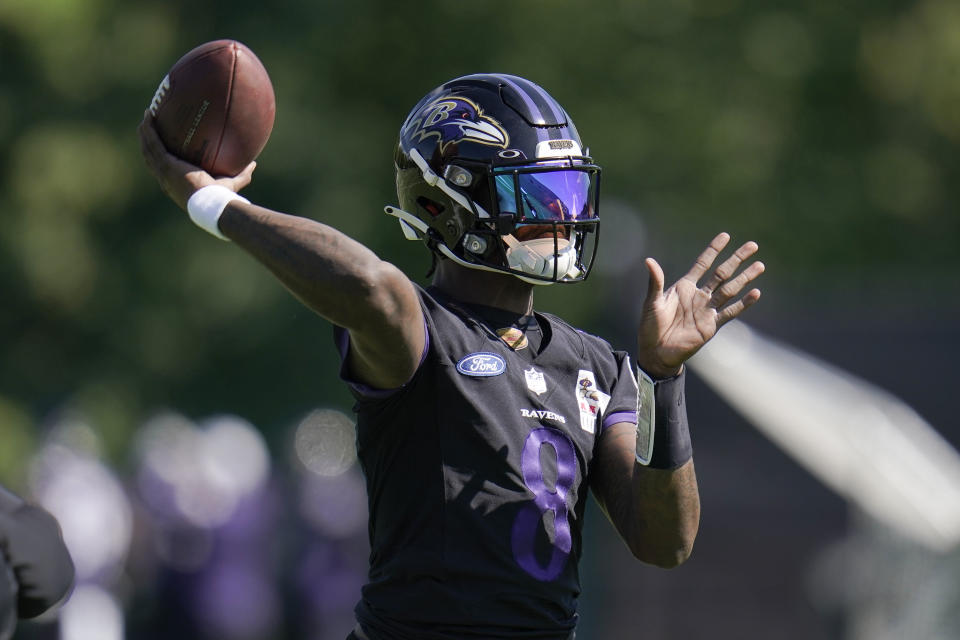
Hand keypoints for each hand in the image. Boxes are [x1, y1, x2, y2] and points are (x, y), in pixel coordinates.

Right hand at [137, 111, 255, 210]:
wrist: (212, 204)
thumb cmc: (220, 198)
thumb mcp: (231, 184)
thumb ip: (241, 174)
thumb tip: (253, 164)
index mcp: (176, 183)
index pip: (164, 169)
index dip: (160, 157)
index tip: (162, 145)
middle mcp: (165, 179)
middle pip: (151, 157)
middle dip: (148, 142)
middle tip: (149, 127)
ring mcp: (163, 172)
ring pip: (148, 148)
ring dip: (145, 132)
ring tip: (146, 117)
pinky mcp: (165, 164)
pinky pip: (153, 143)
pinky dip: (149, 130)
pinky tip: (148, 116)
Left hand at [637, 232, 763, 377]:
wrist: (656, 352)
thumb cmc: (650, 326)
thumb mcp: (651, 302)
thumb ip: (655, 282)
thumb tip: (649, 260)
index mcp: (684, 287)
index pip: (702, 264)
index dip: (713, 250)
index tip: (725, 236)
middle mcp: (699, 296)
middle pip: (722, 273)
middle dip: (736, 259)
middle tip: (752, 246)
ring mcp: (707, 310)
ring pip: (730, 290)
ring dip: (744, 278)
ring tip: (759, 265)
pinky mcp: (712, 325)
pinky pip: (730, 312)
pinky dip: (743, 303)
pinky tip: (755, 293)